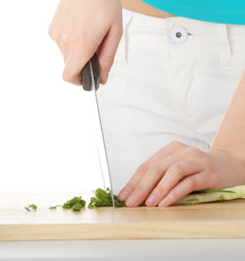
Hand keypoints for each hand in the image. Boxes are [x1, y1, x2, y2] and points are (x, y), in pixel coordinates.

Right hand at [49, 0, 121, 84]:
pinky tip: (79, 26)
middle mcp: (66, 40)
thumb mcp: (114, 31)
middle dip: (82, 63)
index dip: (78, 81)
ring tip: (88, 32)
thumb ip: (108, 58)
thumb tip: (103, 77)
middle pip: (70, 66)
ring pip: (66, 55)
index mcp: (83, 43)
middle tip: (95, 48)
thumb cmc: (104, 1)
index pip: (69, 75)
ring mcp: (57, 34)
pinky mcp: (52, 29)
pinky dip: (70, 41)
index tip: (86, 78)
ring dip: (77, 51)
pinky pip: (61, 44)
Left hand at [117, 141, 244, 206]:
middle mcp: (183, 152)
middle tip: (132, 202)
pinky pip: (189, 182)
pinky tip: (165, 202)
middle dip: (141, 187)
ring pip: (172, 172)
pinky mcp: (209, 172)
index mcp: (170, 149)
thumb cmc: (198, 171)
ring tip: (148, 203)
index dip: (133, 182)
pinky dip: (174, 193)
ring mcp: (197, 161)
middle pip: (156, 168)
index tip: (123, 196)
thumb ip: (159, 177)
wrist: (229, 166)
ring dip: (158, 189)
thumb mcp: (176, 169)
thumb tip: (134, 194)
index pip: (147, 165)